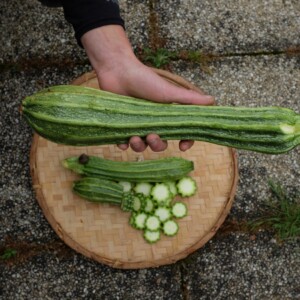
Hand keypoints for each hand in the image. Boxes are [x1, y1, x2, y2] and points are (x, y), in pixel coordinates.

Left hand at [81, 25, 213, 151]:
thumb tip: (213, 101)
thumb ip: (189, 99)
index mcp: (167, 115)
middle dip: (157, 145)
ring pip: (142, 145)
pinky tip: (122, 142)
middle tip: (151, 136)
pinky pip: (123, 143)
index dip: (185, 141)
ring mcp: (137, 125)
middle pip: (161, 144)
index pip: (181, 133)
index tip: (183, 146)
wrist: (118, 70)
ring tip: (134, 138)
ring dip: (139, 146)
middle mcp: (154, 122)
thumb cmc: (145, 80)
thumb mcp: (168, 91)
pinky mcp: (122, 126)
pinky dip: (123, 145)